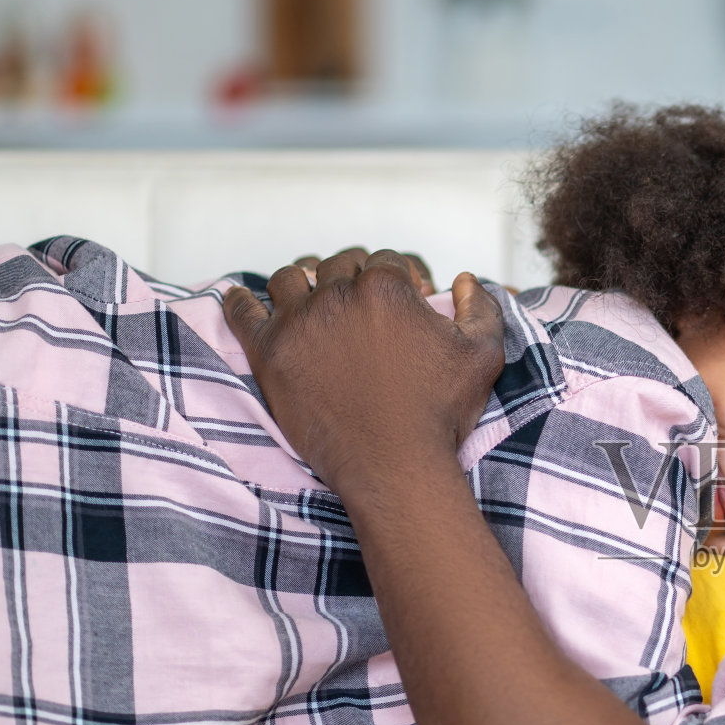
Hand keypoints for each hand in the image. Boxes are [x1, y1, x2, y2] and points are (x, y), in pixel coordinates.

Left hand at [222, 248, 504, 500]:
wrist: (395, 465)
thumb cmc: (439, 413)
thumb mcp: (482, 356)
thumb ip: (481, 308)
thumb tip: (462, 279)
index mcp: (385, 288)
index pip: (385, 260)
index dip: (398, 279)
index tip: (401, 302)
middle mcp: (337, 295)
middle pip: (337, 264)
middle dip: (352, 277)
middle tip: (360, 306)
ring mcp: (297, 323)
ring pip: (288, 279)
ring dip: (301, 283)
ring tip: (309, 301)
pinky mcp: (269, 353)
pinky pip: (242, 312)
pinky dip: (241, 301)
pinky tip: (245, 300)